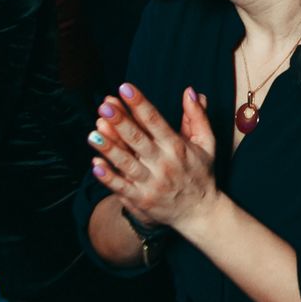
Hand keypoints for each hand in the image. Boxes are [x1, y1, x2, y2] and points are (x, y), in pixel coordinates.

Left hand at [87, 83, 217, 233]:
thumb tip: (190, 91)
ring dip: (109, 148)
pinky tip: (95, 164)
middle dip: (120, 122)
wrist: (200, 213)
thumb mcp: (206, 144)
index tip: (125, 88)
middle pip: (138, 140)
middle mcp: (163, 164)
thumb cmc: (200, 173)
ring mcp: (150, 183)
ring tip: (93, 133)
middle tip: (104, 106)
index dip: (140, 104)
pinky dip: (108, 177)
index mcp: (177, 147)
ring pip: (126, 163)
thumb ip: (197, 116)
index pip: (155, 121)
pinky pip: (121, 187)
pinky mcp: (141, 200)